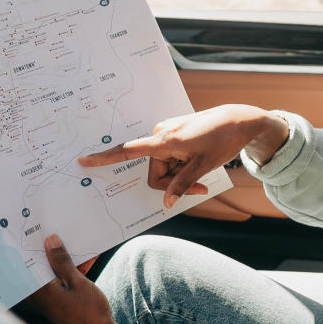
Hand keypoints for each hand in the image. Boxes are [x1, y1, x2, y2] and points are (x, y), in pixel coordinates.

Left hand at [28, 235, 121, 323]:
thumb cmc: (88, 314)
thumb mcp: (77, 282)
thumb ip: (62, 261)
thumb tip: (50, 240)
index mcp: (37, 291)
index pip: (24, 264)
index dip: (25, 246)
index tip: (26, 229)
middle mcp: (40, 296)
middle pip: (39, 266)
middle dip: (46, 248)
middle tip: (51, 228)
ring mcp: (51, 300)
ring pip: (53, 272)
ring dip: (63, 259)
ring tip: (73, 240)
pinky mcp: (62, 303)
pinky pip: (63, 282)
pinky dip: (72, 272)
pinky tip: (87, 259)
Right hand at [77, 104, 289, 207]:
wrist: (239, 121)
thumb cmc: (222, 140)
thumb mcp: (203, 166)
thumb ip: (182, 185)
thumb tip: (166, 202)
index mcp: (164, 140)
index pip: (128, 150)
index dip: (105, 157)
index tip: (84, 160)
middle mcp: (160, 134)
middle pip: (156, 173)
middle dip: (174, 183)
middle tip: (200, 186)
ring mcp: (167, 134)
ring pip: (164, 168)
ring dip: (181, 176)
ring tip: (202, 170)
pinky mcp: (173, 135)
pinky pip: (170, 159)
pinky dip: (182, 167)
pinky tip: (198, 162)